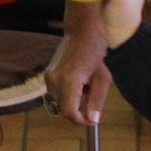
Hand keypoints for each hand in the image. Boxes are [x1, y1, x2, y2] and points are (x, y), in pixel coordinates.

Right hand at [46, 4, 111, 125]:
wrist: (81, 29)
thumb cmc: (96, 49)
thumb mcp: (103, 76)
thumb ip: (97, 99)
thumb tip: (93, 119)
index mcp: (70, 80)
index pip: (69, 112)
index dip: (80, 121)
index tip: (92, 120)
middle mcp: (54, 80)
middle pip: (64, 109)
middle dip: (78, 108)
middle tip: (92, 94)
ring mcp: (48, 77)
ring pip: (59, 102)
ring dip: (73, 100)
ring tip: (86, 85)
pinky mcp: (47, 74)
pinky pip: (56, 93)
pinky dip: (67, 93)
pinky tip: (79, 80)